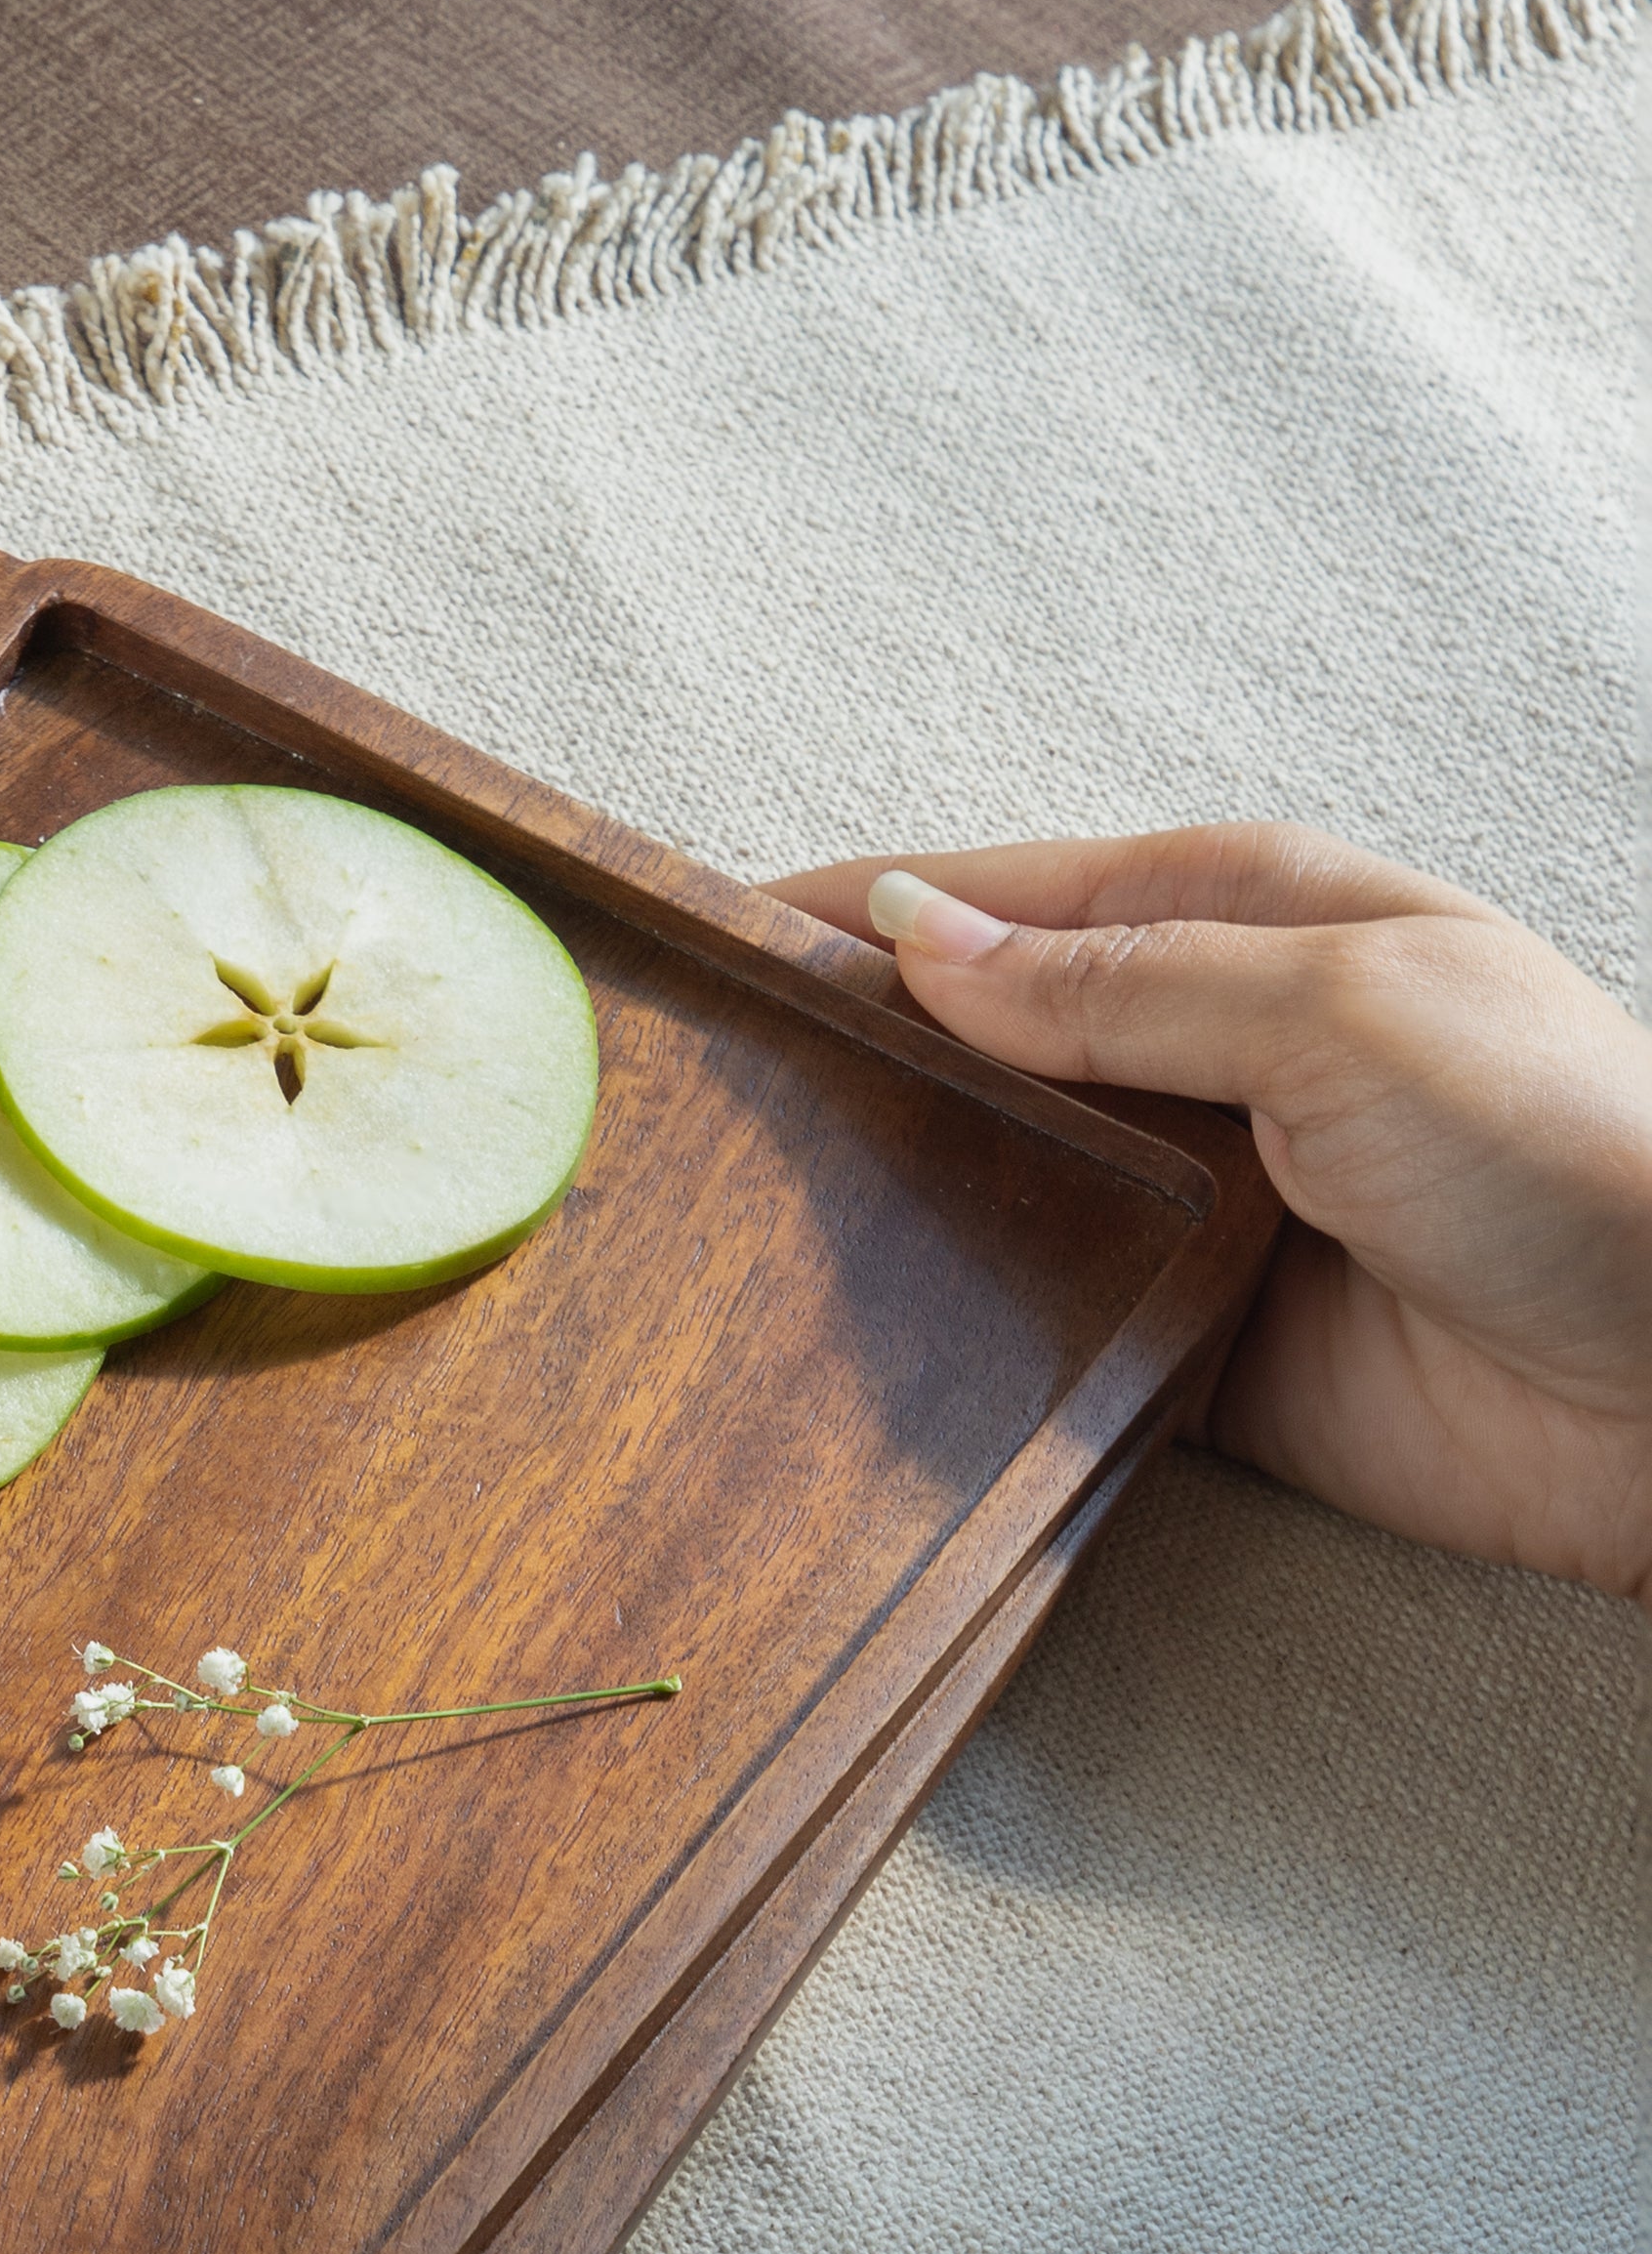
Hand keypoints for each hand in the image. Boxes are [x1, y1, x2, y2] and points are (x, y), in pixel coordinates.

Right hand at [776, 826, 1651, 1602]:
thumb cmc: (1562, 1151)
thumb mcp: (1334, 1010)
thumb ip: (1119, 984)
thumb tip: (920, 937)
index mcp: (1248, 920)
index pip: (1004, 900)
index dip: (854, 913)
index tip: (707, 943)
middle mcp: (1211, 1055)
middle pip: (982, 1043)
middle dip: (849, 1059)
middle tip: (690, 1094)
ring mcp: (1197, 1208)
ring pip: (996, 1188)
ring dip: (891, 1205)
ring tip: (729, 1221)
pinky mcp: (1194, 1353)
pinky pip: (1041, 1334)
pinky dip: (959, 1339)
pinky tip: (859, 1343)